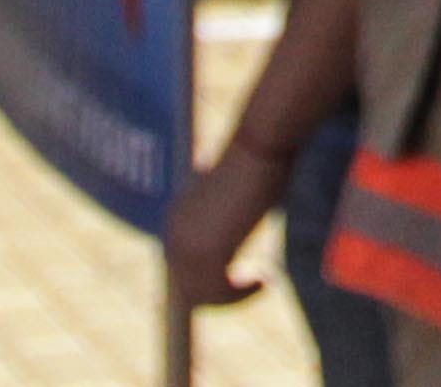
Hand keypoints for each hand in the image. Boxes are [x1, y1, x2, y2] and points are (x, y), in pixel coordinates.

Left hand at [162, 132, 289, 315]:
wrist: (259, 144)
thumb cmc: (256, 160)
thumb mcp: (235, 191)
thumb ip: (226, 215)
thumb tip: (233, 232)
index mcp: (177, 219)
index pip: (183, 269)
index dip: (212, 282)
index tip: (244, 279)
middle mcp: (174, 234)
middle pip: (190, 287)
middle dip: (223, 295)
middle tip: (258, 282)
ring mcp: (187, 245)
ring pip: (202, 295)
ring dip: (234, 297)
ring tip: (264, 280)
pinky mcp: (207, 252)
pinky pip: (219, 292)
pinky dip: (242, 294)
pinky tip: (266, 278)